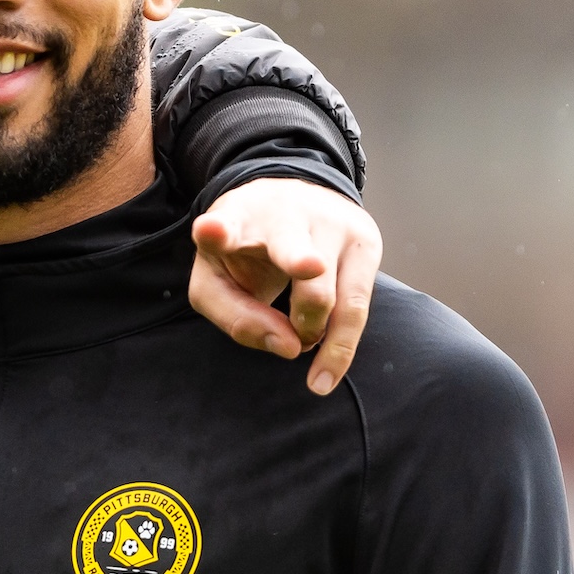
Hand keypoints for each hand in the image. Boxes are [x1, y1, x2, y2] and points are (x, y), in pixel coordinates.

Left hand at [188, 178, 382, 394]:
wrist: (293, 199)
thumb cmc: (246, 250)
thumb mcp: (218, 279)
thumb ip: (235, 317)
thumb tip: (290, 348)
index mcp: (234, 220)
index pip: (222, 223)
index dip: (215, 231)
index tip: (209, 230)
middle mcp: (284, 216)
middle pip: (289, 245)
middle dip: (298, 258)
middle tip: (308, 268)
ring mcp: (329, 224)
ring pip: (326, 293)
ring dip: (309, 332)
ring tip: (303, 355)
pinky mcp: (364, 241)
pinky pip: (358, 306)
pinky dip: (340, 346)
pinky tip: (324, 373)